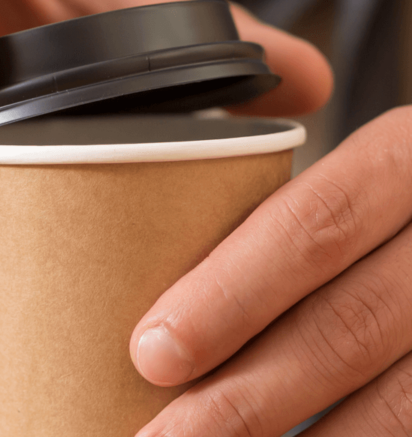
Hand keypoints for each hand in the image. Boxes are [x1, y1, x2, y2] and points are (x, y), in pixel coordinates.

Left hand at [130, 104, 411, 435]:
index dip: (232, 295)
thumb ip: (277, 137)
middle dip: (244, 398)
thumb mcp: (358, 145)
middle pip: (348, 327)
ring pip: (396, 404)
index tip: (153, 352)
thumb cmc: (386, 183)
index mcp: (406, 160)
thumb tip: (204, 154)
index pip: (314, 226)